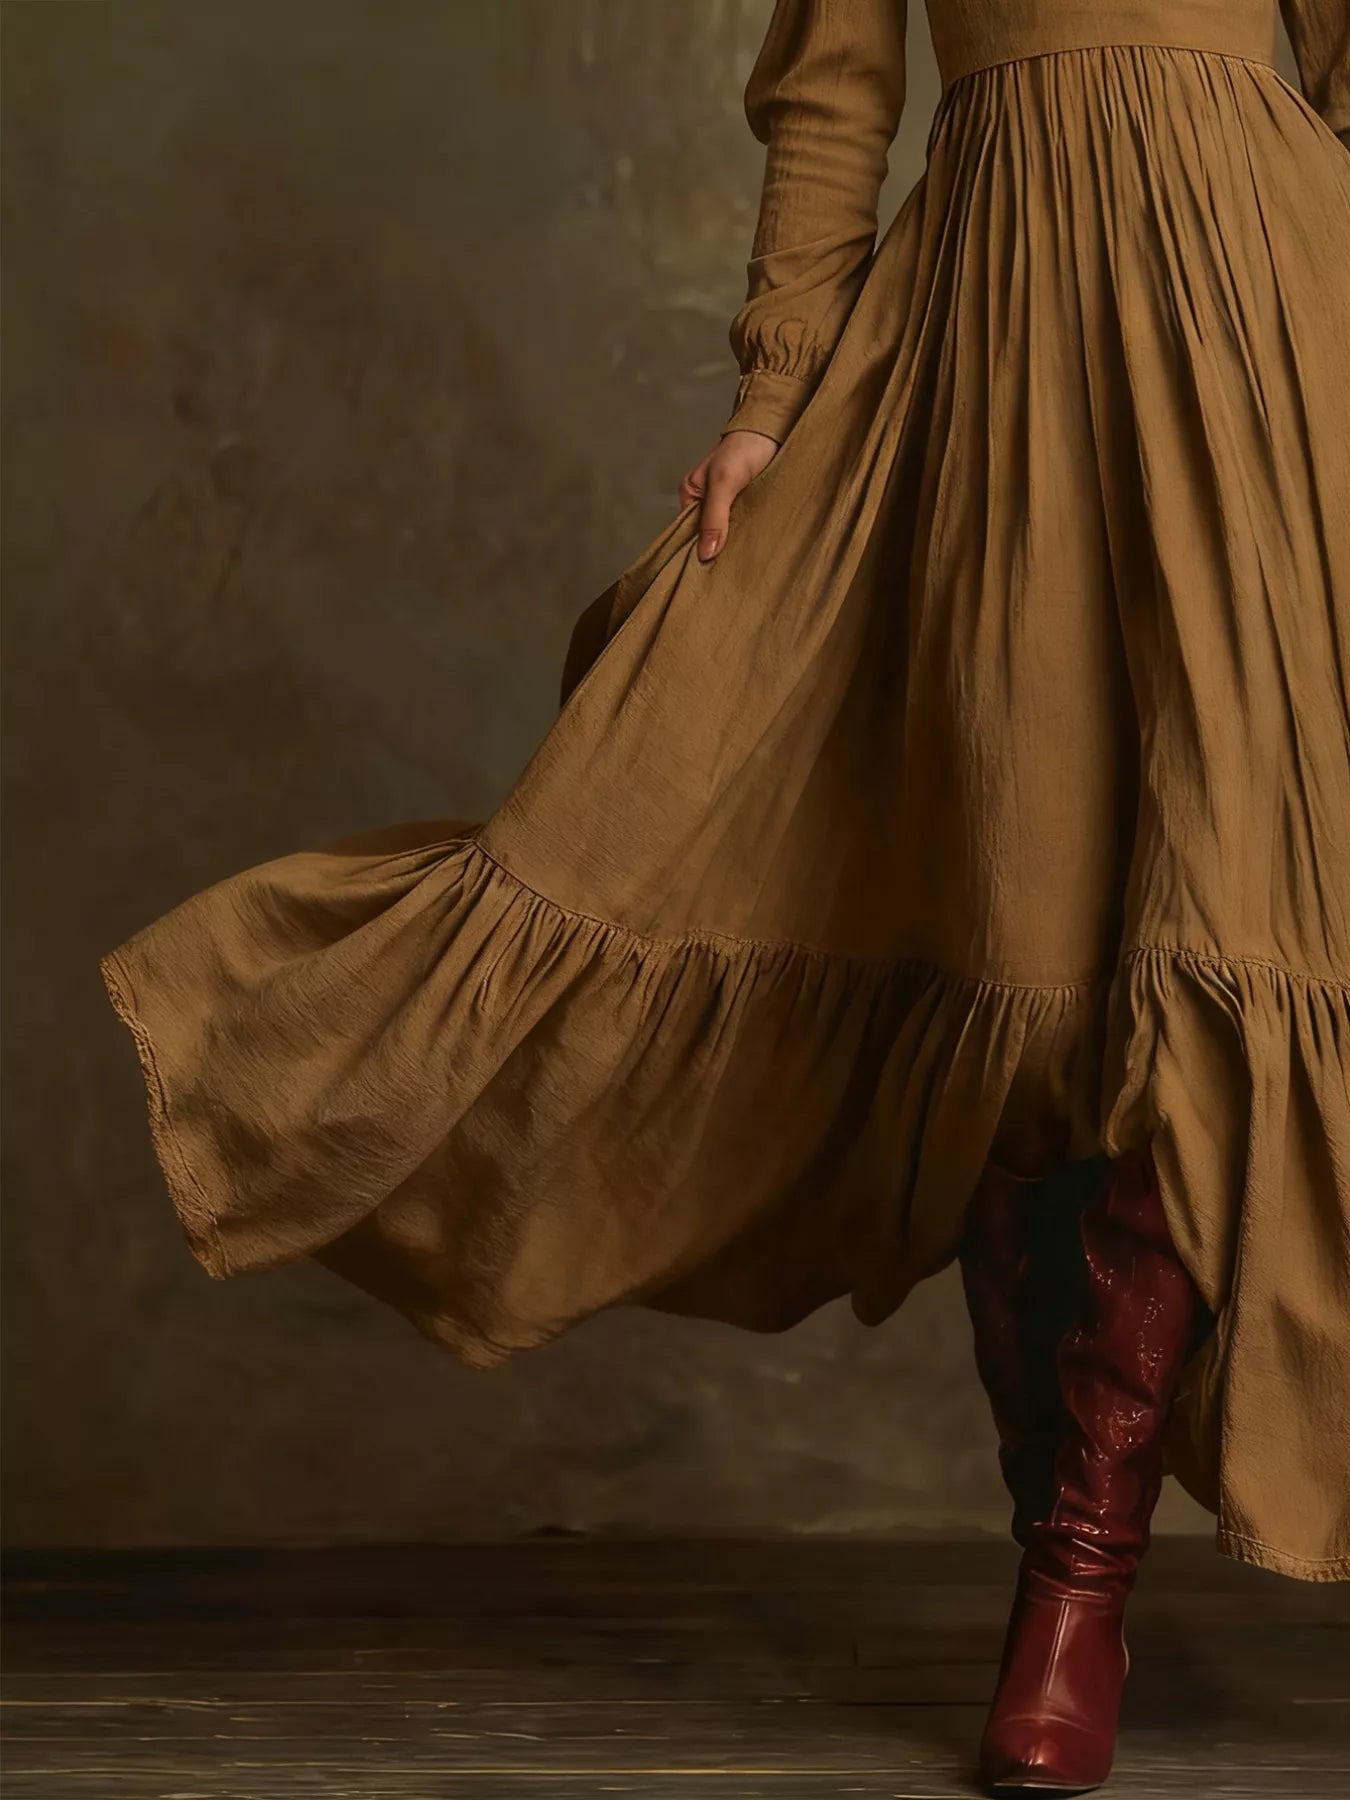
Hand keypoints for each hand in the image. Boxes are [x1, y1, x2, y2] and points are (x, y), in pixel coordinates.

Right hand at [679, 429, 778, 561]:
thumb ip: (713, 518)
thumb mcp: (724, 482)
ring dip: (737, 543)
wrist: (775, 428)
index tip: (710, 572)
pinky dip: (750, 534)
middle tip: (730, 571)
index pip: (690, 532)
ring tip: (743, 562)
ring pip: (728, 532)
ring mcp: (729, 504)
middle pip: (710, 535)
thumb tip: (704, 554)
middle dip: (719, 549)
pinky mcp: (748, 504)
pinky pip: (746, 525)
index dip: (699, 550)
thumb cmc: (744, 447)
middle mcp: (708, 502)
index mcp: (692, 495)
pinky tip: (755, 545)